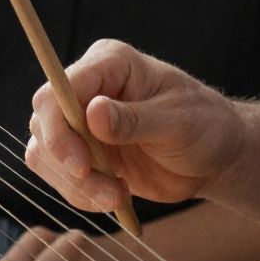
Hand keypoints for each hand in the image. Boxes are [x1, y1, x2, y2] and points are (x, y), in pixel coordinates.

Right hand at [25, 40, 245, 214]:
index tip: (81, 166)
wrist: (215, 157)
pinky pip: (58, 175)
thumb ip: (135, 120)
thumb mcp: (178, 123)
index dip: (59, 128)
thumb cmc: (206, 126)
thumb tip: (93, 113)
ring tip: (117, 197)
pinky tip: (115, 197)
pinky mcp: (82, 151)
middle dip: (69, 164)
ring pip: (44, 153)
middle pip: (44, 122)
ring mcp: (81, 121)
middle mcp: (88, 87)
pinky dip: (80, 194)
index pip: (59, 89)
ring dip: (76, 185)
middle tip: (108, 192)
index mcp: (111, 63)